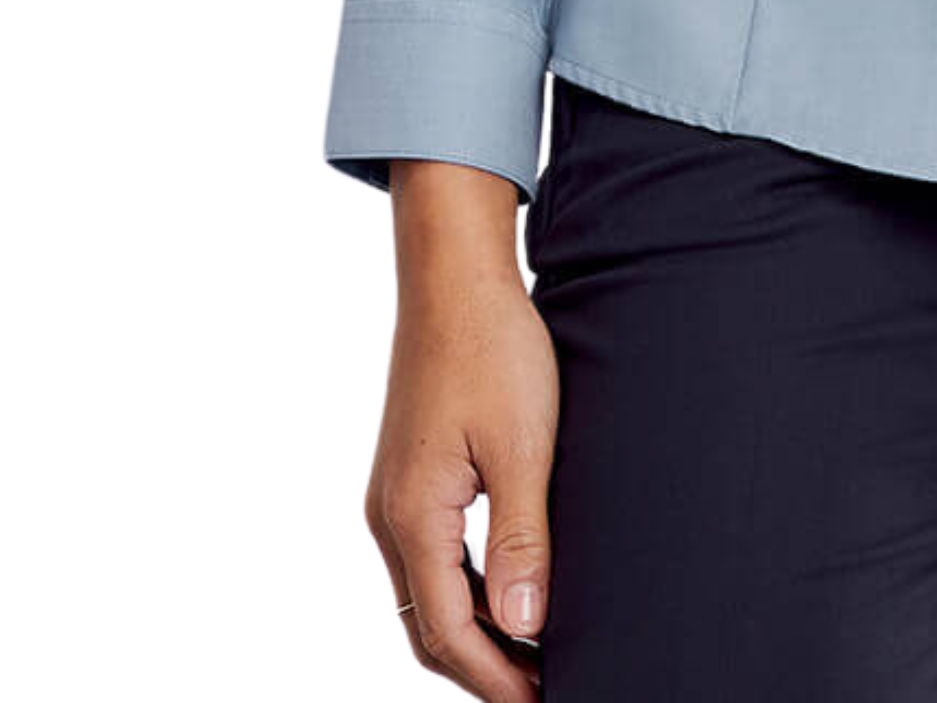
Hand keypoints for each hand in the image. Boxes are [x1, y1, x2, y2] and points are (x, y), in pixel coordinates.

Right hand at [363, 160, 559, 693]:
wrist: (453, 275)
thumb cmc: (493, 347)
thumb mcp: (522, 445)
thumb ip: (521, 539)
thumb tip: (525, 624)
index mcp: (413, 516)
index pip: (449, 634)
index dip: (496, 680)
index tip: (546, 702)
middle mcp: (390, 515)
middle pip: (428, 628)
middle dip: (482, 670)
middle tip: (544, 690)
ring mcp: (395, 495)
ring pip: (427, 597)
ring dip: (474, 635)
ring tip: (534, 655)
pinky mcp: (409, 475)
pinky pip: (429, 559)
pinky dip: (465, 592)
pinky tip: (508, 591)